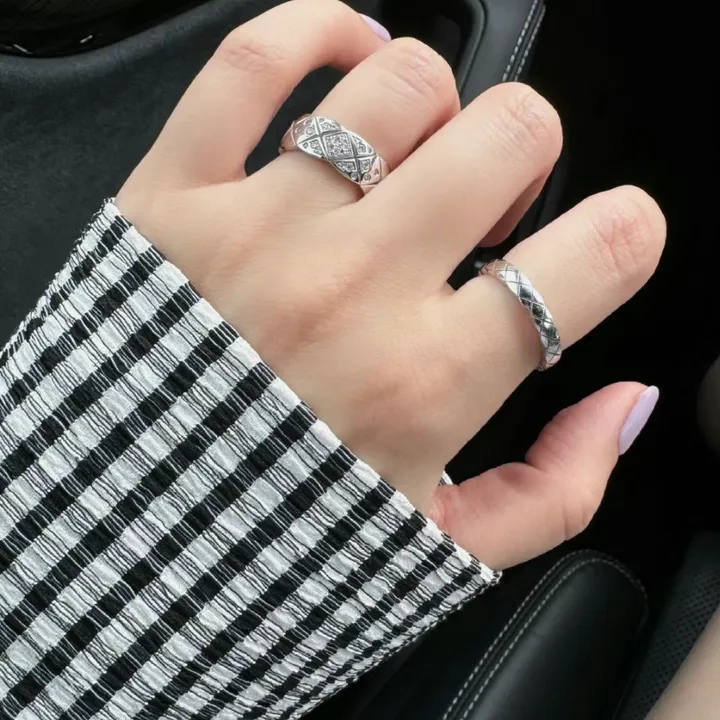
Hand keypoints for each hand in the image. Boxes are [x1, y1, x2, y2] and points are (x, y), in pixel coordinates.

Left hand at [116, 0, 664, 568]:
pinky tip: (347, 51)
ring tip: (410, 166)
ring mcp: (260, 231)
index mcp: (429, 379)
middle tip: (483, 213)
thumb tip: (623, 401)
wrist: (119, 549)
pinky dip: (316, 29)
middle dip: (525, 161)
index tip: (602, 244)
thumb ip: (555, 490)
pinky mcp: (173, 198)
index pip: (599, 250)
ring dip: (436, 113)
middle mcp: (352, 290)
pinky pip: (253, 60)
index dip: (627, 233)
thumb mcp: (434, 556)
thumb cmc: (268, 551)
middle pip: (510, 133)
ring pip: (400, 82)